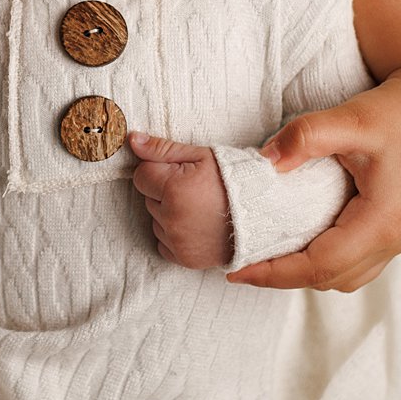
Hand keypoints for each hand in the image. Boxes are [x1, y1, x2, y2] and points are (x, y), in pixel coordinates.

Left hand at [126, 132, 230, 269]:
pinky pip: (164, 243)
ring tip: (199, 209)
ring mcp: (178, 241)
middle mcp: (172, 218)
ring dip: (169, 214)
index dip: (158, 171)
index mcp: (174, 189)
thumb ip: (162, 149)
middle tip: (195, 191)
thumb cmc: (235, 181)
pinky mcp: (185, 258)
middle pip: (148, 198)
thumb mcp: (201, 156)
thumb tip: (133, 141)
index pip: (141, 175)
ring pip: (155, 221)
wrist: (267, 214)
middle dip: (164, 192)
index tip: (179, 173)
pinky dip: (175, 235)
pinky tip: (196, 226)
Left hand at [225, 68, 400, 290]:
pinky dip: (329, 263)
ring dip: (308, 274)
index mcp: (382, 222)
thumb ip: (305, 137)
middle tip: (241, 264)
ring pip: (350, 276)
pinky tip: (304, 242)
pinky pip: (361, 261)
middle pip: (332, 279)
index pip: (319, 265)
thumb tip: (264, 160)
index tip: (235, 270)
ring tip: (268, 258)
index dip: (274, 273)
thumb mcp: (352, 119)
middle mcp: (395, 238)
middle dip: (284, 278)